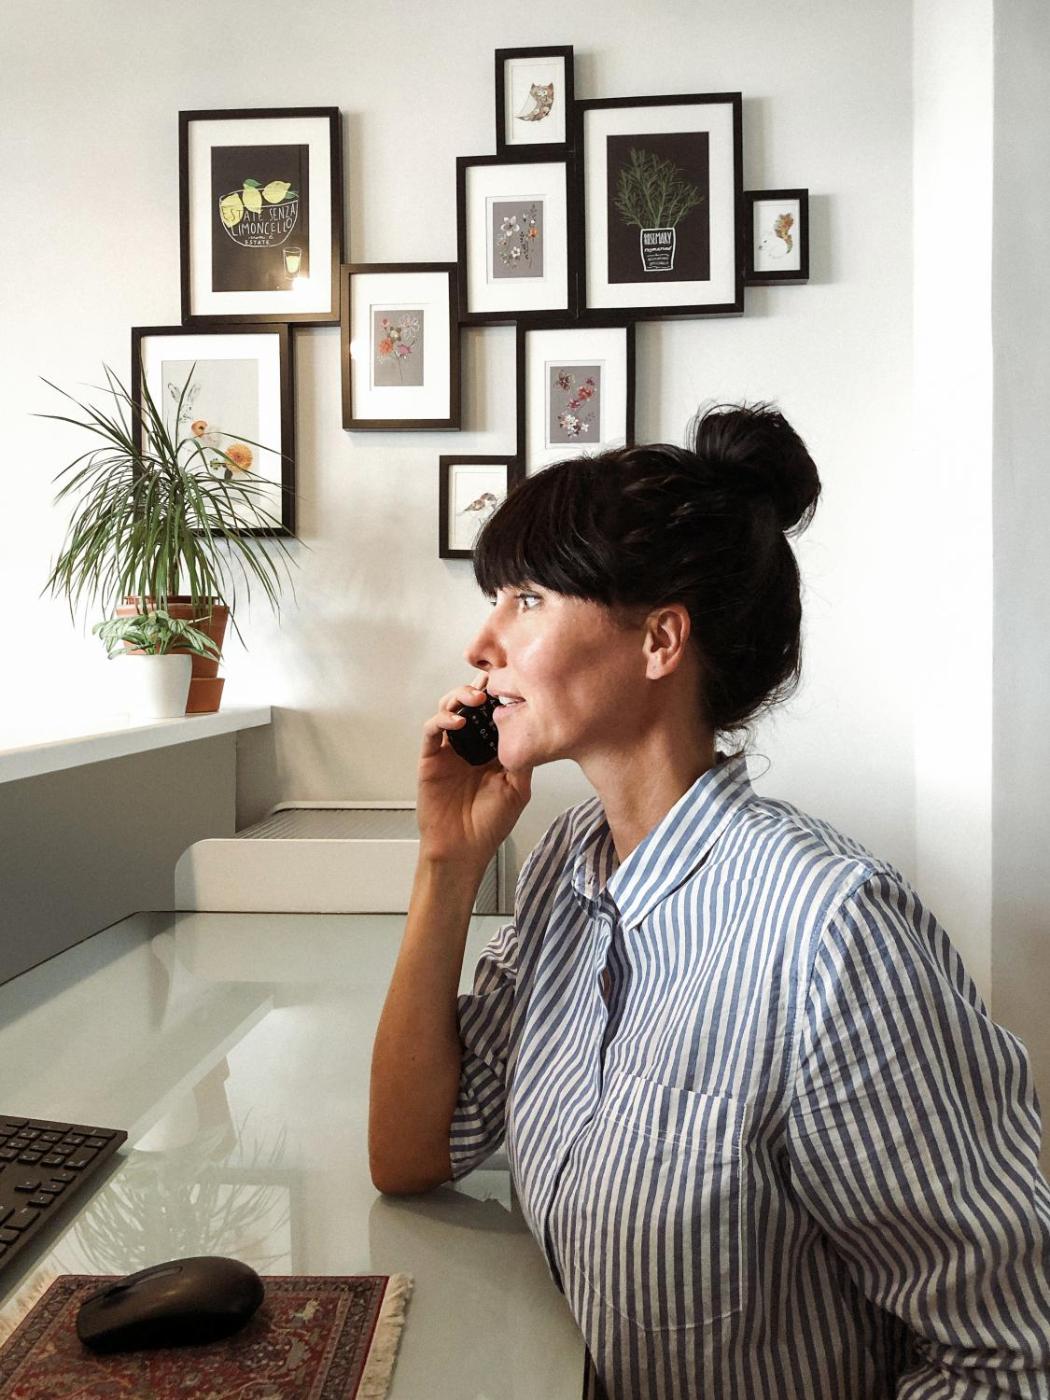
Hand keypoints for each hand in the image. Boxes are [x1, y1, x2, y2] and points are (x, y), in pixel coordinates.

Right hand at [417, 673, 531, 867]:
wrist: (464, 849)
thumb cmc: (489, 824)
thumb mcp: (518, 789)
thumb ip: (522, 758)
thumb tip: (533, 727)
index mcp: (492, 749)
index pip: (494, 712)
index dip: (500, 694)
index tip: (511, 679)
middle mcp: (470, 745)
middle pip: (470, 704)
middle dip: (479, 687)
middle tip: (490, 682)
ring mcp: (449, 749)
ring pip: (449, 709)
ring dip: (459, 697)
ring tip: (475, 697)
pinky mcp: (431, 758)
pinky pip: (432, 730)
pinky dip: (442, 720)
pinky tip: (457, 721)